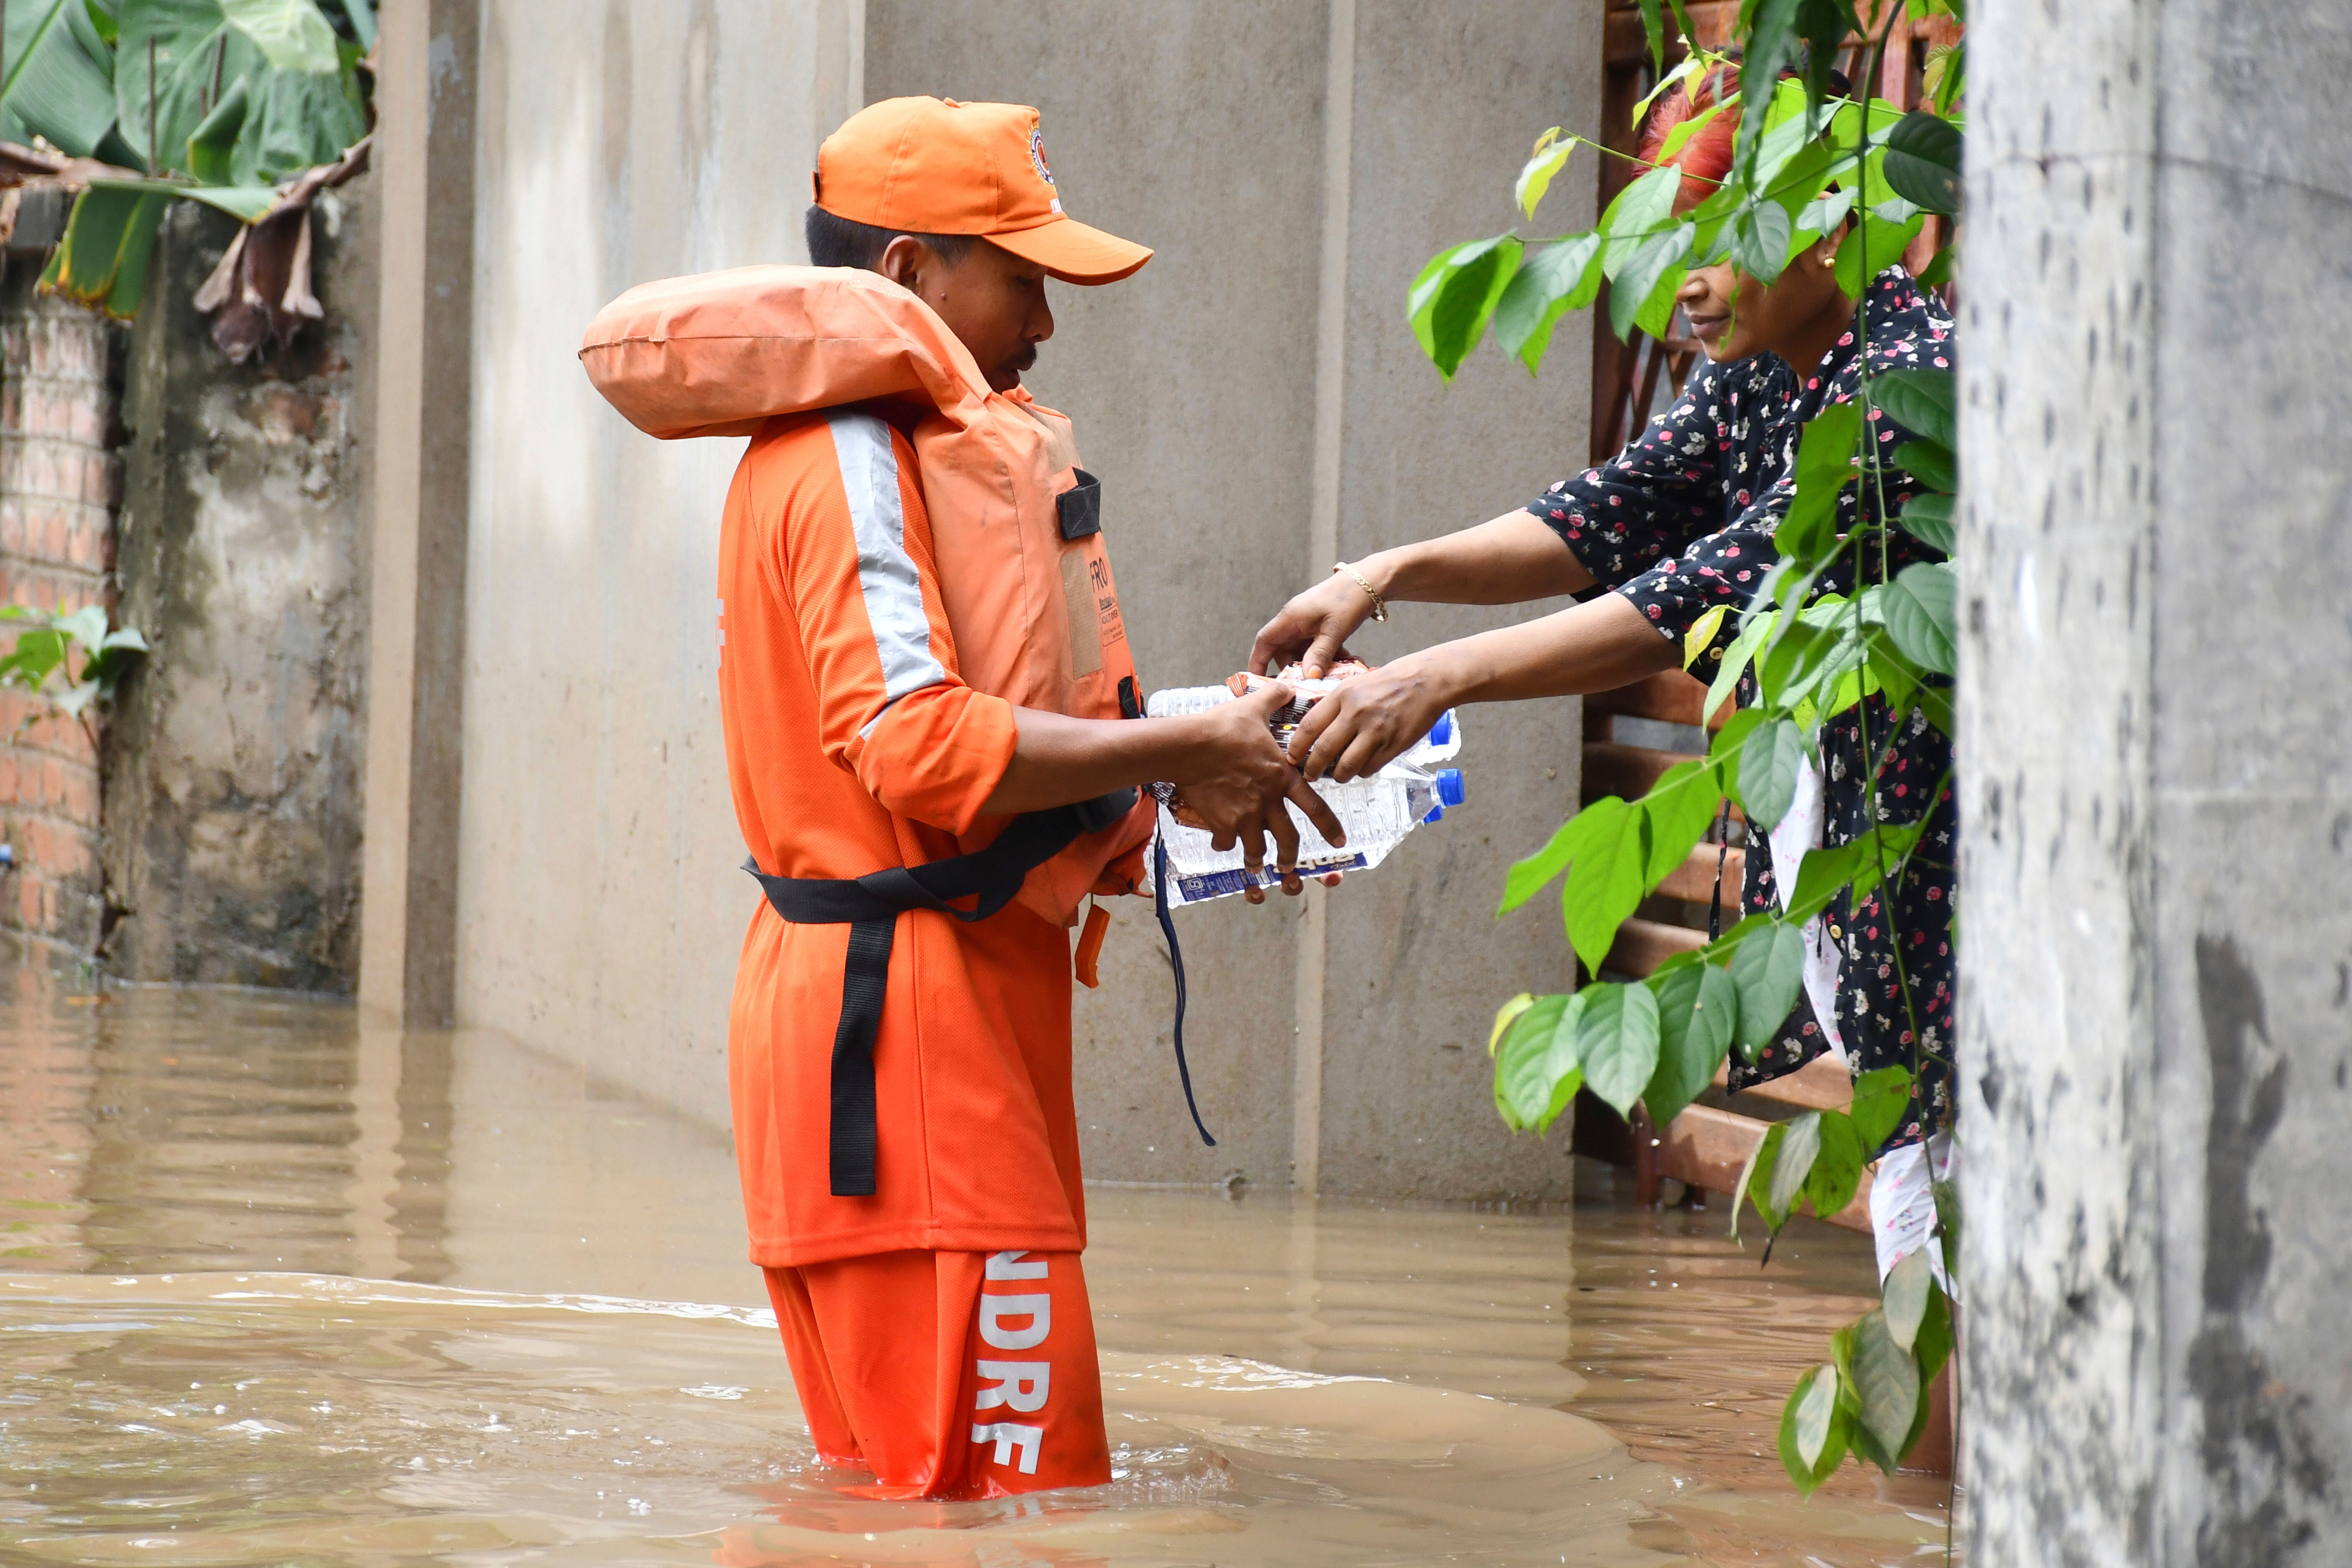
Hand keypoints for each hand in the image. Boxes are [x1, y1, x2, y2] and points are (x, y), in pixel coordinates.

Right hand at [1170, 683, 1346, 902]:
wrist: (1190, 746)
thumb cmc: (1223, 727)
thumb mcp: (1253, 707)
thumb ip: (1274, 699)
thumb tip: (1287, 687)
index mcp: (1282, 777)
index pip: (1315, 807)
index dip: (1329, 826)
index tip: (1339, 840)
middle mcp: (1268, 801)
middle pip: (1288, 839)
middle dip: (1290, 858)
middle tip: (1289, 868)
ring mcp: (1245, 815)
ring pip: (1256, 848)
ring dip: (1256, 859)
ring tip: (1255, 865)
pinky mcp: (1222, 823)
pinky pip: (1225, 842)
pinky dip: (1224, 844)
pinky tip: (1220, 842)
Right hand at [1249, 570, 1375, 679]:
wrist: (1369, 581)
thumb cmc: (1349, 600)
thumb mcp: (1334, 630)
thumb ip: (1320, 654)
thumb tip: (1308, 678)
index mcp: (1290, 618)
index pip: (1264, 641)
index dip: (1257, 662)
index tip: (1258, 681)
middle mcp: (1294, 621)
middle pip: (1283, 651)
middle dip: (1293, 669)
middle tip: (1306, 686)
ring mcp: (1306, 623)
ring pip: (1301, 651)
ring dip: (1313, 664)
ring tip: (1330, 674)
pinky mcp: (1319, 625)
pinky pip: (1314, 646)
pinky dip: (1324, 656)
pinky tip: (1341, 662)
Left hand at [1287, 651, 1454, 782]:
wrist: (1428, 681)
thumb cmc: (1391, 681)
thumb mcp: (1356, 683)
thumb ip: (1335, 704)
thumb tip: (1315, 728)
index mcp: (1343, 695)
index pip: (1309, 726)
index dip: (1296, 747)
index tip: (1291, 757)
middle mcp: (1356, 713)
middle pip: (1324, 750)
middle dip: (1312, 768)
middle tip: (1308, 775)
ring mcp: (1376, 731)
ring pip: (1346, 766)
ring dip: (1338, 775)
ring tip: (1338, 775)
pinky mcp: (1393, 745)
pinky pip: (1370, 768)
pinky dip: (1363, 771)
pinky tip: (1363, 766)